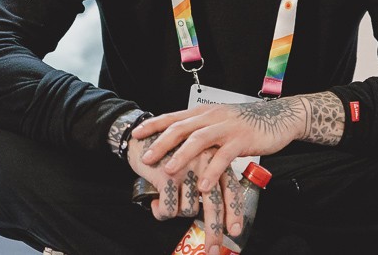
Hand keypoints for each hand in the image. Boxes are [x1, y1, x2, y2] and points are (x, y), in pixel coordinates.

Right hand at [126, 134, 244, 252]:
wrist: (142, 134)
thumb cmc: (170, 152)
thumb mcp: (194, 162)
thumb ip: (207, 181)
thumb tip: (218, 213)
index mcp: (214, 160)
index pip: (231, 189)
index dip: (234, 212)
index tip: (234, 231)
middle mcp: (203, 163)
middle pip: (213, 204)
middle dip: (213, 231)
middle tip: (212, 250)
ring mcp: (185, 169)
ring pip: (187, 210)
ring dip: (176, 212)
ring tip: (168, 200)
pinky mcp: (166, 175)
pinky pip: (168, 209)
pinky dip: (160, 212)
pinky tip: (154, 203)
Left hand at [131, 98, 306, 194]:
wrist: (279, 117)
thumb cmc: (247, 123)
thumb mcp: (220, 123)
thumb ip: (202, 131)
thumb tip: (180, 145)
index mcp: (205, 113)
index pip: (174, 117)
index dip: (154, 125)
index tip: (135, 134)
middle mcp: (213, 117)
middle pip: (181, 127)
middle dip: (161, 143)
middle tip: (145, 158)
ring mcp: (227, 127)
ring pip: (199, 139)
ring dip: (182, 156)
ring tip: (169, 171)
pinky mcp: (242, 139)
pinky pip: (223, 156)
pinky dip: (211, 171)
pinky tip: (202, 185)